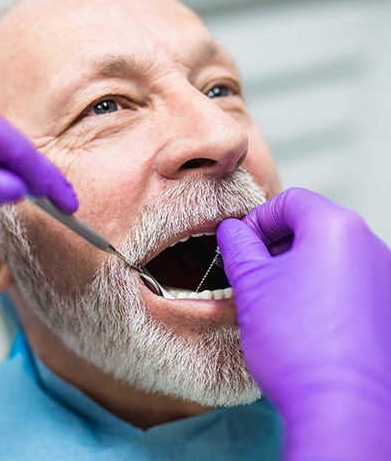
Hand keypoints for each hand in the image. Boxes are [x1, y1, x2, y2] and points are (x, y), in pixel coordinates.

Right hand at [217, 188, 390, 460]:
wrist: (342, 407)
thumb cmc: (299, 345)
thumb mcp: (251, 284)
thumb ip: (237, 246)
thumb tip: (232, 231)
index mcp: (337, 228)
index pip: (290, 200)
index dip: (257, 219)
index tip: (241, 244)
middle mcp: (370, 245)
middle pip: (313, 224)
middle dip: (276, 243)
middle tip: (253, 271)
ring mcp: (384, 277)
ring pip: (330, 253)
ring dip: (297, 265)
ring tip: (275, 298)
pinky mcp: (387, 306)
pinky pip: (348, 279)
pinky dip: (321, 285)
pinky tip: (302, 317)